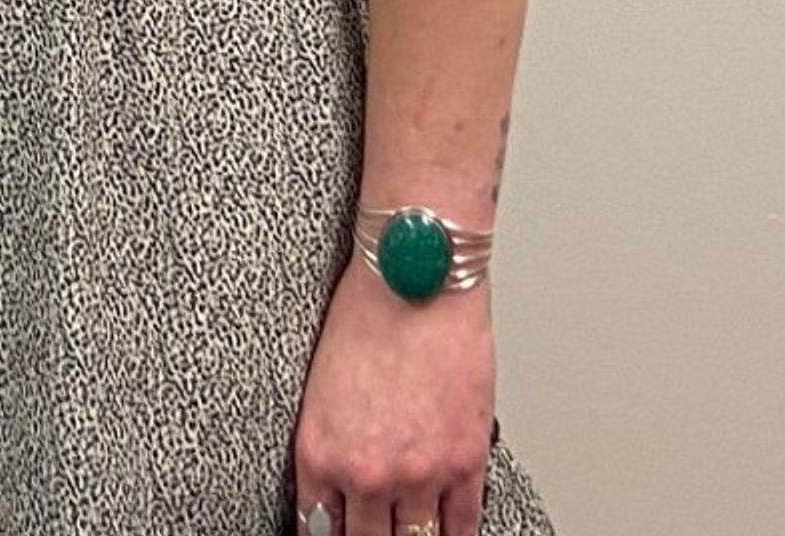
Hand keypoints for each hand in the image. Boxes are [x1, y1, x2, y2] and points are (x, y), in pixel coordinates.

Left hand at [291, 256, 492, 535]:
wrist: (414, 274)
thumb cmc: (366, 311)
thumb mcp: (320, 388)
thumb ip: (331, 446)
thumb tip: (341, 488)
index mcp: (319, 453)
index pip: (319, 529)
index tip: (339, 533)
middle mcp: (367, 472)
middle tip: (375, 531)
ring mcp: (419, 474)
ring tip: (410, 531)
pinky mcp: (466, 462)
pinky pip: (463, 526)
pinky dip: (456, 534)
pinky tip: (448, 533)